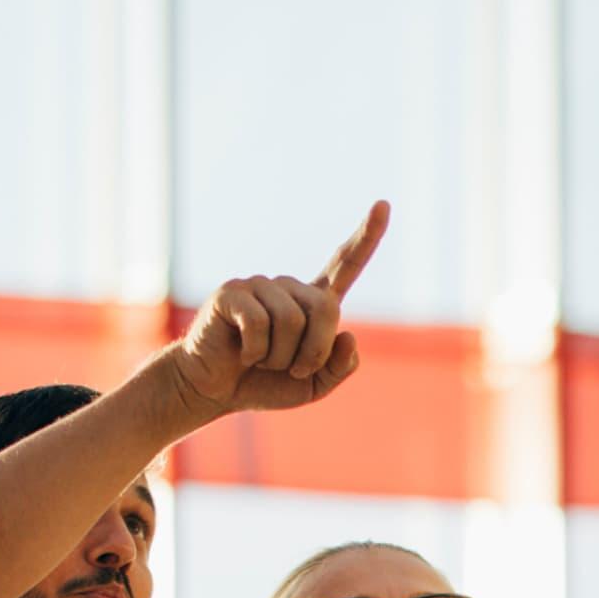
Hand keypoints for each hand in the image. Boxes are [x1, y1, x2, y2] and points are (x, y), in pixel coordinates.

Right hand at [166, 202, 388, 421]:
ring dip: (279, 357)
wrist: (214, 392)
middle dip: (315, 351)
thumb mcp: (313, 386)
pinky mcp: (232, 293)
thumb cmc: (262, 385)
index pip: (345, 266)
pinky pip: (258, 323)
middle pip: (326, 308)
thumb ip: (339, 368)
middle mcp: (288, 288)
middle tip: (293, 370)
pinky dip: (254, 352)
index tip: (384, 205)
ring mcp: (259, 286)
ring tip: (260, 361)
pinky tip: (241, 353)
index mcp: (311, 304)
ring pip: (291, 320)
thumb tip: (348, 335)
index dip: (366, 238)